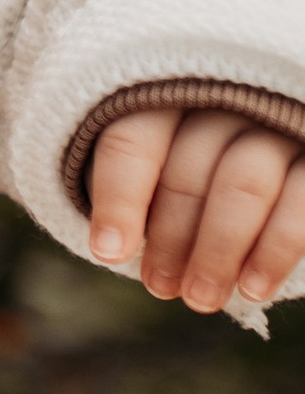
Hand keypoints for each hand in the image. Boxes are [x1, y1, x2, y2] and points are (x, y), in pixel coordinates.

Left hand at [89, 105, 304, 314]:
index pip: (133, 140)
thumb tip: (115, 250)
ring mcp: (276, 126)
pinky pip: (299, 204)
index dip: (119, 198)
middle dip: (171, 237)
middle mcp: (224, 101)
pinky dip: (273, 252)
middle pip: (188, 171)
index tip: (108, 253)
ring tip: (201, 297)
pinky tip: (252, 289)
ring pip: (242, 187)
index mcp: (169, 95)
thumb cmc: (201, 167)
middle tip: (161, 288)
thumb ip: (143, 192)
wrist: (264, 145)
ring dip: (218, 251)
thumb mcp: (164, 162)